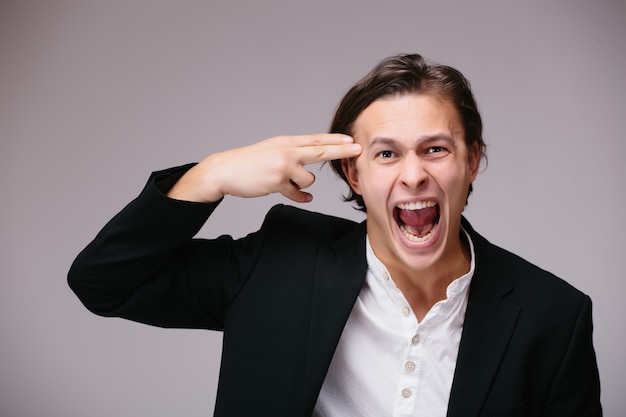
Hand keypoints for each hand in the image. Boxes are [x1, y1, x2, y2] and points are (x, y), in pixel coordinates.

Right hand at [167, 134, 361, 202]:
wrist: (225, 170)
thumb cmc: (250, 162)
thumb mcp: (272, 151)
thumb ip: (292, 156)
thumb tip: (309, 171)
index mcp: (287, 142)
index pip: (316, 139)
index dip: (335, 139)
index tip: (352, 139)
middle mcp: (287, 151)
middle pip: (321, 150)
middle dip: (342, 150)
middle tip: (359, 148)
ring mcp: (282, 167)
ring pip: (308, 180)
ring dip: (302, 184)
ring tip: (285, 181)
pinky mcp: (276, 183)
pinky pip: (297, 194)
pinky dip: (300, 197)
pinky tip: (304, 199)